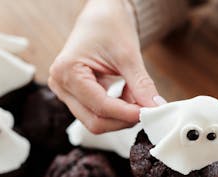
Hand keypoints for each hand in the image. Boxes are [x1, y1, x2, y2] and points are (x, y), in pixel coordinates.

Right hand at [49, 0, 160, 133]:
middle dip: (123, 120)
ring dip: (120, 115)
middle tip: (146, 110)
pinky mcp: (75, 95)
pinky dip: (117, 110)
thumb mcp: (128, 55)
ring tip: (136, 95)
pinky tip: (127, 93)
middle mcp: (61, 85)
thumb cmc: (110, 25)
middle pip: (94, 121)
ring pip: (96, 120)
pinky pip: (97, 113)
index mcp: (67, 71)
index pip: (100, 106)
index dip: (126, 114)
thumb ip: (141, 85)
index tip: (149, 113)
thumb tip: (156, 109)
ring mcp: (66, 92)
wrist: (102, 13)